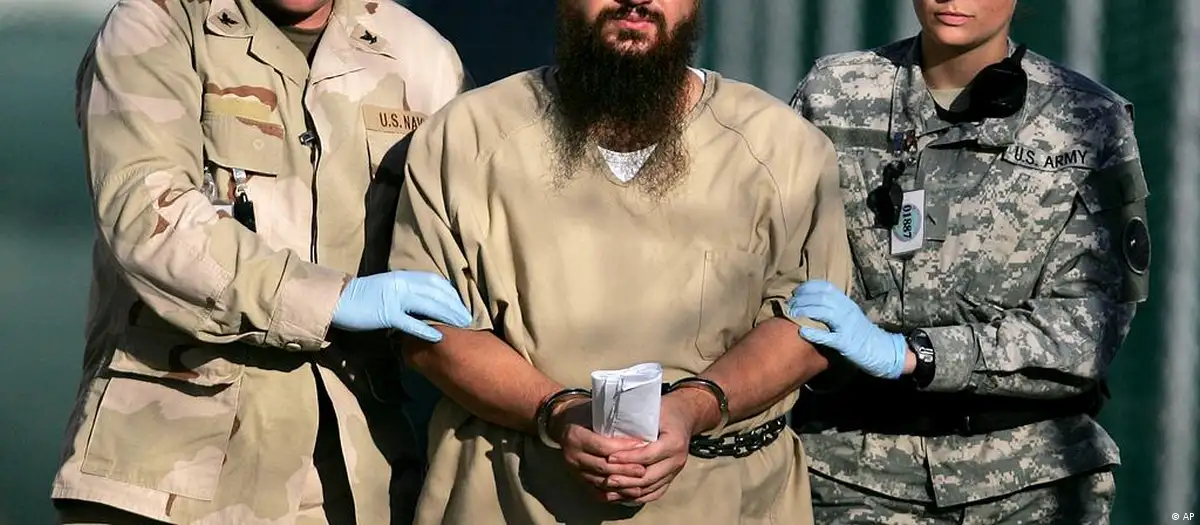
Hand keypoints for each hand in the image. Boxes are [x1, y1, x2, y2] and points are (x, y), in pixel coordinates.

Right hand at [330, 270, 471, 342]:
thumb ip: (407, 291)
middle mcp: (401, 283)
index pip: (435, 281)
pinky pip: (410, 322)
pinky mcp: (385, 314)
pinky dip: (426, 329)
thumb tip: (426, 300)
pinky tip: (439, 337)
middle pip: (436, 293)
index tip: (462, 304)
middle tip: (469, 319)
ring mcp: (394, 298)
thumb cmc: (363, 296)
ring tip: (461, 326)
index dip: (452, 293)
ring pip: (428, 306)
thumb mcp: (388, 287)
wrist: (338, 300)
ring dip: (447, 316)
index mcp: (403, 276)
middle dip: (455, 306)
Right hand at [550, 398, 647, 501]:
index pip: (603, 446)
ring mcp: (574, 470)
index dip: (624, 448)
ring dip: (622, 485)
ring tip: (640, 483)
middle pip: (603, 467)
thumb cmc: (583, 414)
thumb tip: (638, 426)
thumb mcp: (593, 410)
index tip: (642, 445)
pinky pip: (596, 491)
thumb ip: (610, 419)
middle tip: (644, 469)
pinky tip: (627, 493)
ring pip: (601, 482)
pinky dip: (613, 494)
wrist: (563, 424)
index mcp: (575, 436)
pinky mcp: (578, 480)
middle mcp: (572, 456)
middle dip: (626, 469)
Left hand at [603, 393, 698, 503]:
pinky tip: (620, 496)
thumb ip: (637, 422)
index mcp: (674, 442)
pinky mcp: (671, 478)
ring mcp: (675, 472)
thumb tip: (611, 432)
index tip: (609, 457)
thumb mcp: (654, 410)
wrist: (685, 416)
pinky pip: (653, 493)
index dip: (627, 458)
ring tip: (608, 490)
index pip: (648, 455)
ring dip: (628, 491)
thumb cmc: (665, 410)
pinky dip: (636, 497)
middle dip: (625, 479)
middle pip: (648, 477)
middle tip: (605, 478)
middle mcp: (677, 460)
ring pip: (650, 489)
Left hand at [786, 279, 906, 378]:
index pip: (825, 286)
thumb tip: (812, 303)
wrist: (884, 350)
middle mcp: (847, 310)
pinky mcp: (846, 342)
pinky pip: (828, 336)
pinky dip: (814, 333)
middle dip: (801, 299)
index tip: (795, 292)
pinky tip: (802, 332)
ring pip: (823, 312)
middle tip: (789, 306)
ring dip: (804, 311)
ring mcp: (847, 325)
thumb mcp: (850, 316)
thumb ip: (834, 308)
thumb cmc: (862, 334)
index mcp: (846, 302)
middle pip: (820, 297)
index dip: (807, 287)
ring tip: (791, 315)